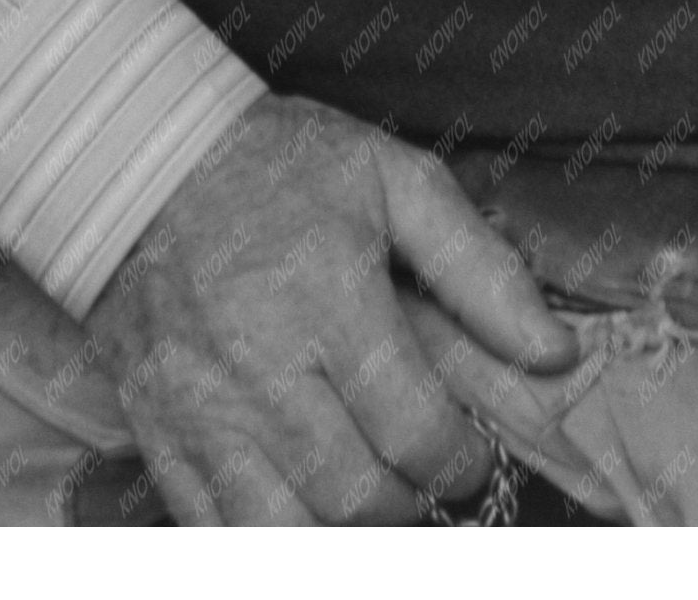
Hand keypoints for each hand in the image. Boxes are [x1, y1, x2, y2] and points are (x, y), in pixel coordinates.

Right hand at [82, 93, 576, 524]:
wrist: (143, 159)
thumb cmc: (280, 166)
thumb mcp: (394, 180)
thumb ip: (481, 270)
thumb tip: (555, 353)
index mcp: (329, 295)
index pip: (418, 435)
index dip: (463, 460)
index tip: (469, 448)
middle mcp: (261, 365)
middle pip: (359, 498)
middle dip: (411, 500)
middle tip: (420, 468)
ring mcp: (200, 408)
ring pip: (288, 533)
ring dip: (343, 530)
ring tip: (364, 485)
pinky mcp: (156, 432)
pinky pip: (214, 532)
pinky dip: (266, 537)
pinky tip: (299, 502)